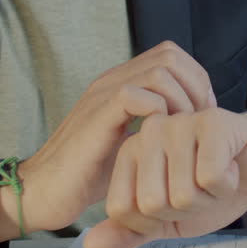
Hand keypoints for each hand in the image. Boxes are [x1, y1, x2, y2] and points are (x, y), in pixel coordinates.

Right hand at [8, 41, 216, 237]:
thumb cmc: (89, 173)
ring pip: (160, 70)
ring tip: (182, 133)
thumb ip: (155, 126)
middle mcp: (113, 80)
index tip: (203, 116)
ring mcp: (103, 94)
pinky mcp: (96, 115)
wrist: (43, 192)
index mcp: (123, 82)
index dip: (196, 81)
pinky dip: (159, 114)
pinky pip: (136, 95)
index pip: (172, 56)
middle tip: (199, 123)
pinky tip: (159, 139)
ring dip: (182, 102)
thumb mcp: (131, 143)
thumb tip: (194, 124)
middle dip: (195, 88)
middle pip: (171, 55)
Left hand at [81, 108, 246, 247]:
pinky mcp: (212, 121)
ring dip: (209, 198)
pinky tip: (232, 165)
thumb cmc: (214, 188)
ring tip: (218, 174)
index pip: (122, 210)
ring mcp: (180, 122)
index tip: (176, 200)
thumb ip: (130, 231)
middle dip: (186, 210)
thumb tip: (90, 245)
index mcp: (131, 152)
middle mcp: (150, 132)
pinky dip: (227, 184)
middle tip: (202, 186)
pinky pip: (210, 177)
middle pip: (152, 203)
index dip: (155, 221)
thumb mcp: (168, 219)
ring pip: (182, 193)